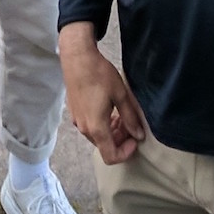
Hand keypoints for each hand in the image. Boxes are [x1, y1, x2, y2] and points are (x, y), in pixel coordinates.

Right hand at [59, 24, 147, 163]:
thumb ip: (130, 118)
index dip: (126, 153)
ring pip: (97, 136)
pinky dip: (102, 124)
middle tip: (131, 124)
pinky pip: (90, 126)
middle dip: (120, 139)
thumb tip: (139, 135)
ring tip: (121, 114)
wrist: (77, 56)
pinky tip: (108, 108)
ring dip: (111, 131)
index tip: (135, 140)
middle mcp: (84, 128)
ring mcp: (77, 120)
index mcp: (96, 127)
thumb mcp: (120, 94)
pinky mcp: (74, 112)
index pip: (111, 156)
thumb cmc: (98, 73)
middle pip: (104, 146)